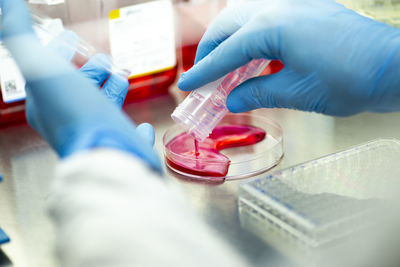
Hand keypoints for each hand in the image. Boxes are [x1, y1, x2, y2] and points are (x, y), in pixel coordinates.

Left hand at [1, 0, 160, 170]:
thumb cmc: (74, 113)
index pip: (52, 69)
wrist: (104, 152)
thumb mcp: (41, 68)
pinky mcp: (122, 143)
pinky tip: (142, 125)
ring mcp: (98, 131)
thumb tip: (7, 5)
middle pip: (81, 87)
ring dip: (114, 89)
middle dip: (92, 69)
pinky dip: (136, 128)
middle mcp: (71, 118)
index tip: (71, 38)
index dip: (60, 51)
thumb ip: (19, 36)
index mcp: (48, 102)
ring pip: (106, 107)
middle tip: (104, 59)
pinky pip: (130, 134)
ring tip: (124, 74)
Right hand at [178, 0, 399, 115]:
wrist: (391, 65)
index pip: (226, 52)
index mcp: (272, 26)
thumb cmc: (349, 79)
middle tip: (203, 76)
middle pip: (228, 25)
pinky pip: (266, 17)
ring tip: (223, 67)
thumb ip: (257, 93)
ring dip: (229, 40)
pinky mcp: (307, 8)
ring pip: (245, 16)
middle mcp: (278, 6)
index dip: (204, 72)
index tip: (186, 86)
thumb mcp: (296, 92)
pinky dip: (250, 36)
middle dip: (211, 51)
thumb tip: (232, 100)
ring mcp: (294, 3)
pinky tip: (251, 55)